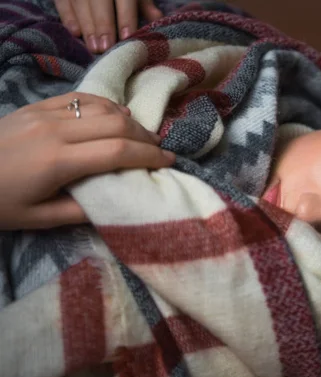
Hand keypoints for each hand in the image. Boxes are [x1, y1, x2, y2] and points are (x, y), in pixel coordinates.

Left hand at [0, 92, 174, 229]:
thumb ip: (81, 210)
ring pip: (101, 107)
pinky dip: (105, 105)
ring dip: (128, 120)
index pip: (117, 151)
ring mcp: (44, 113)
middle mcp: (55, 130)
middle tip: (159, 150)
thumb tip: (116, 201)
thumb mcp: (38, 219)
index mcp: (57, 161)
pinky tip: (116, 114)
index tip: (168, 161)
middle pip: (116, 124)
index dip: (149, 155)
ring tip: (141, 135)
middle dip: (145, 136)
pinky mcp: (36, 106)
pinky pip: (80, 98)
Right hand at [54, 0, 162, 53]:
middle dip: (102, 24)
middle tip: (104, 47)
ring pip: (79, 1)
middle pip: (99, 0)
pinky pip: (62, 0)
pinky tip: (74, 32)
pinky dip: (67, 16)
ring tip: (93, 46)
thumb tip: (157, 19)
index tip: (126, 37)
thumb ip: (144, 4)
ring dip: (86, 25)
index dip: (125, 17)